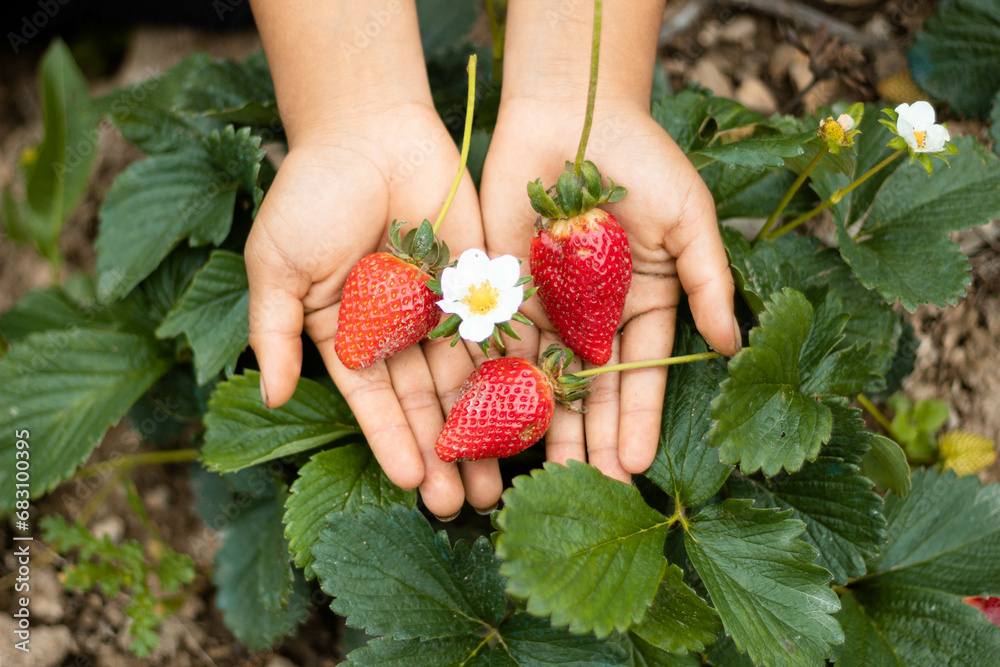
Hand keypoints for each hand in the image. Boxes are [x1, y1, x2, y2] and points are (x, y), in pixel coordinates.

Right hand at [246, 105, 502, 516]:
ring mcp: (445, 307)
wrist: (369, 129)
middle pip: (428, 403)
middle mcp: (400, 330)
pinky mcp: (483, 280)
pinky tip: (532, 414)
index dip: (394, 442)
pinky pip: (502, 332)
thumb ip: (273, 333)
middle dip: (447, 452)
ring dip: (485, 430)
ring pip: (469, 380)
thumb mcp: (276, 267)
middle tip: (468, 504)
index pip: (376, 402)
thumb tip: (271, 397)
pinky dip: (515, 373)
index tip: (416, 485)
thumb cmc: (312, 195)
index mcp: (350, 334)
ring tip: (502, 479)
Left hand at [480, 97, 739, 482]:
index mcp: (643, 302)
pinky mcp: (503, 288)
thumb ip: (708, 280)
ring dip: (544, 426)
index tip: (636, 465)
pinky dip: (496, 383)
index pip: (641, 373)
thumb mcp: (689, 217)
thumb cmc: (641, 157)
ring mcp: (547, 304)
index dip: (636, 418)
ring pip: (543, 377)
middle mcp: (594, 314)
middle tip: (591, 490)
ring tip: (544, 477)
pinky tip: (494, 425)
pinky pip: (498, 342)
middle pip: (591, 388)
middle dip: (592, 438)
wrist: (570, 112)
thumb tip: (731, 344)